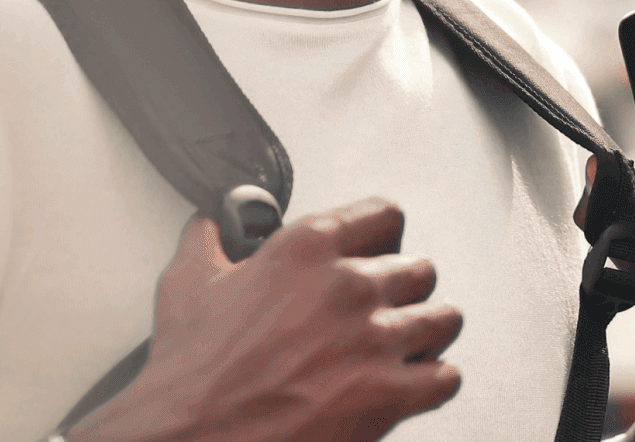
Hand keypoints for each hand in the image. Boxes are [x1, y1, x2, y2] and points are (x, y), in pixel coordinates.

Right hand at [69, 198, 461, 441]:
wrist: (193, 437)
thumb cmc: (191, 371)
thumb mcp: (188, 283)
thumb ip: (209, 238)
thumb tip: (213, 221)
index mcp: (308, 248)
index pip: (385, 215)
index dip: (384, 237)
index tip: (381, 250)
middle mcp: (349, 285)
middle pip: (420, 270)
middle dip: (406, 291)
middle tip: (386, 309)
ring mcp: (375, 339)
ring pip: (444, 319)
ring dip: (428, 333)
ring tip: (409, 345)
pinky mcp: (389, 393)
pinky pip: (446, 377)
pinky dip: (434, 382)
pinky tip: (413, 384)